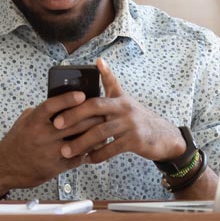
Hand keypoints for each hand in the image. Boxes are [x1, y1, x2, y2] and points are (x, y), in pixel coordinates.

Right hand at [0, 90, 106, 194]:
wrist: (5, 167)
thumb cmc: (17, 141)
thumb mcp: (24, 121)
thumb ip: (42, 112)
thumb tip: (63, 101)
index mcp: (33, 121)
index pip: (52, 106)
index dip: (67, 99)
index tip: (81, 94)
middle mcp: (42, 136)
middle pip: (73, 123)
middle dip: (91, 116)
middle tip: (102, 110)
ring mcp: (49, 153)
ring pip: (79, 141)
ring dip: (94, 134)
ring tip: (103, 127)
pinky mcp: (55, 167)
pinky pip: (77, 157)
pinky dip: (88, 151)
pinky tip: (95, 145)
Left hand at [52, 59, 184, 164]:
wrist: (163, 136)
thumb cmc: (137, 117)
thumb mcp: (124, 98)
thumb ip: (110, 82)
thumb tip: (98, 60)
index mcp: (118, 98)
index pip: (96, 94)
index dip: (78, 100)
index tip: (59, 106)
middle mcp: (124, 108)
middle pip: (95, 109)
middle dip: (73, 117)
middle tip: (56, 126)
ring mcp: (130, 124)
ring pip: (100, 132)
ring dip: (81, 143)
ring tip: (66, 151)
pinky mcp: (135, 141)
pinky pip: (112, 149)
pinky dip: (97, 155)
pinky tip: (86, 159)